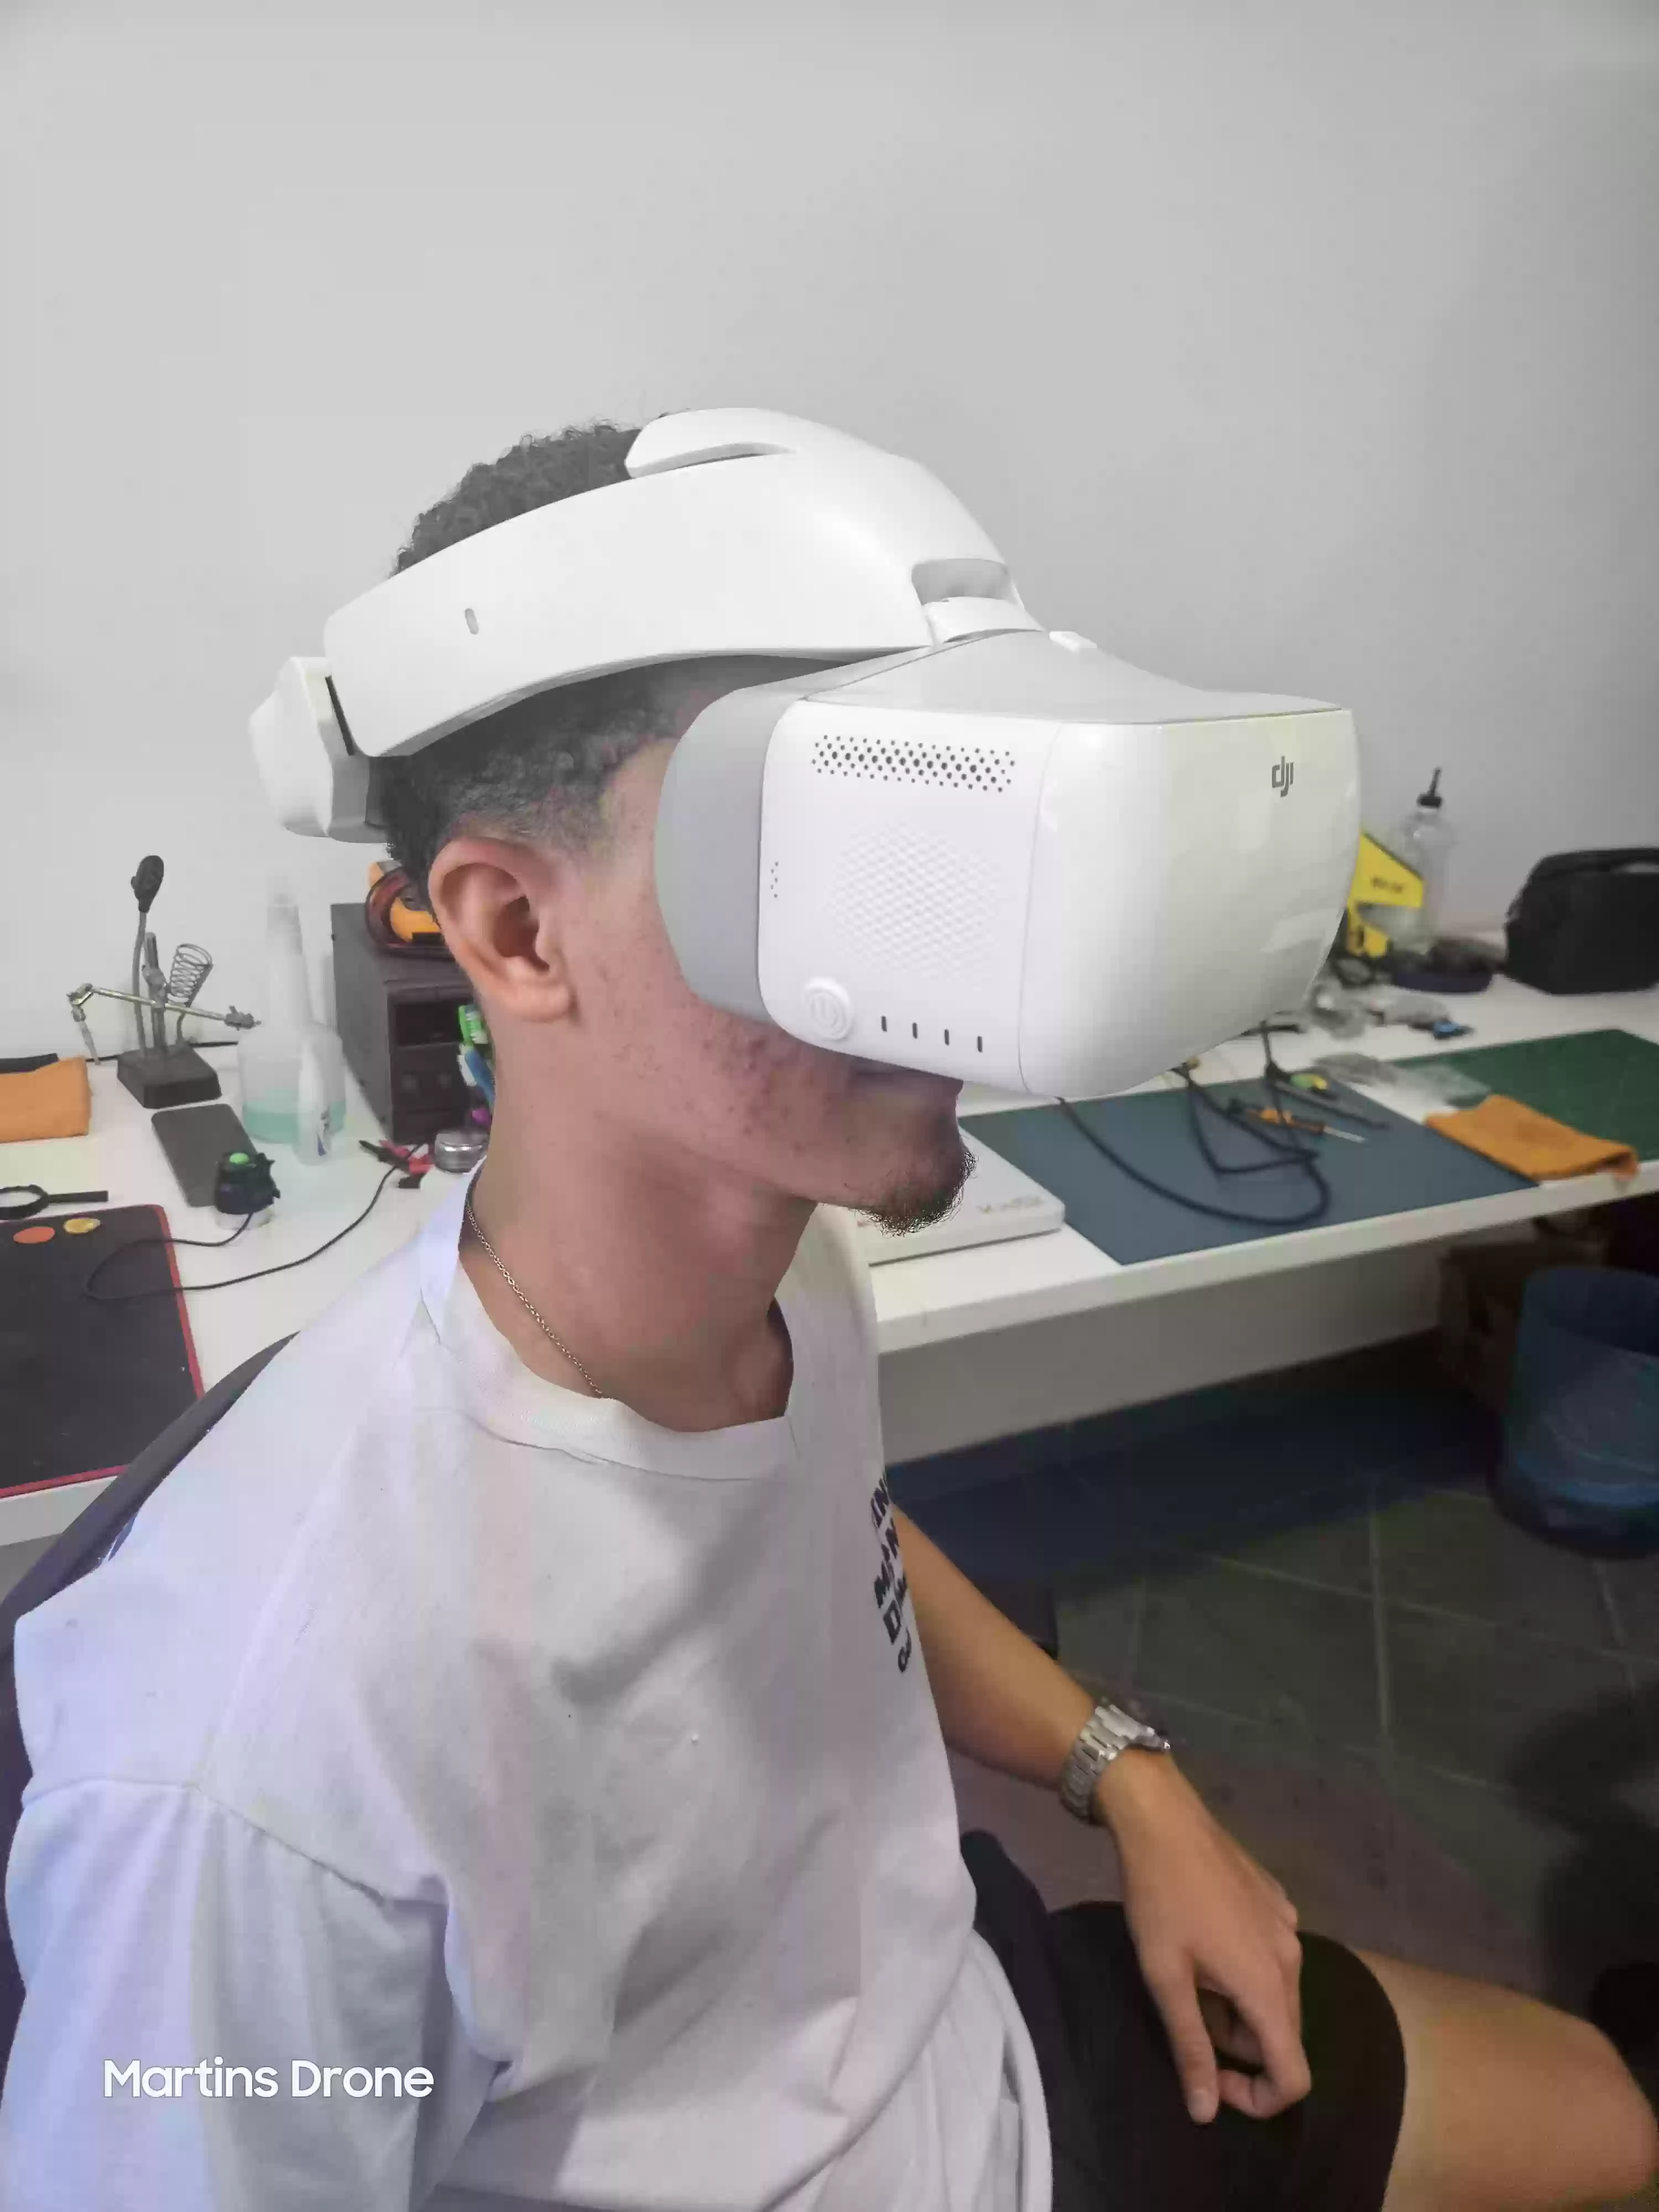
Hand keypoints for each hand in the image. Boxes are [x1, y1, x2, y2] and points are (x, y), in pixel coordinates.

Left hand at [1097, 1754, 1310, 2124]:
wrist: (1162, 1817)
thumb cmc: (1158, 1899)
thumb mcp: (1165, 1979)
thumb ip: (1191, 2049)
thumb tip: (1207, 2112)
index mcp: (1268, 1985)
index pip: (1294, 2075)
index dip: (1258, 2097)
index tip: (1213, 2078)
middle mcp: (1292, 1957)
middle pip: (1282, 2036)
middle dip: (1239, 2044)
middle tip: (1188, 2012)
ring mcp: (1289, 1924)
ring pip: (1275, 1996)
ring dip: (1238, 2005)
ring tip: (1192, 1972)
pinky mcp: (1277, 1900)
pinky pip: (1271, 1957)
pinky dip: (1243, 1969)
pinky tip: (1205, 1939)